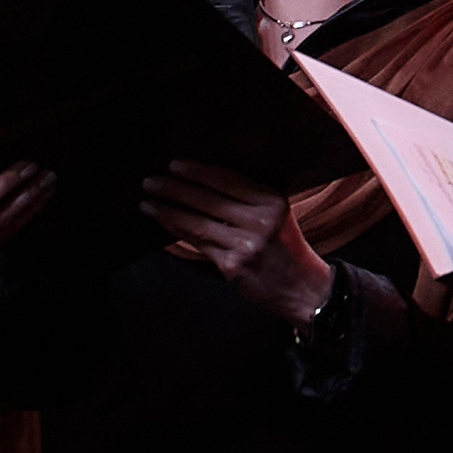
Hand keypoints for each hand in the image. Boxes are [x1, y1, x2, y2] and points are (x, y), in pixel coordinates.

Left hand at [141, 159, 332, 324]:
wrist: (305, 288)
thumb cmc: (285, 246)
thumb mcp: (277, 213)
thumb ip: (247, 198)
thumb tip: (200, 181)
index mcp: (272, 201)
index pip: (226, 179)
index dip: (196, 171)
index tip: (174, 164)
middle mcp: (260, 221)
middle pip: (207, 199)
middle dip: (174, 188)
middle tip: (151, 182)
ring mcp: (246, 245)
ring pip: (197, 222)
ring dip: (168, 211)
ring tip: (148, 202)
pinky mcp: (233, 266)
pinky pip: (198, 244)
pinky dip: (177, 231)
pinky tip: (165, 223)